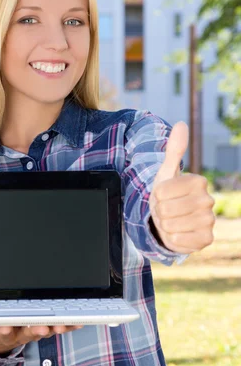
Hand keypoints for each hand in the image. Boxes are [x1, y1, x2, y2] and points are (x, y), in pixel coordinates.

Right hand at [0, 324, 82, 356]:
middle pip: (30, 331)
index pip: (5, 332)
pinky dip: (71, 323)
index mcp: (5, 332)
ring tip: (65, 324)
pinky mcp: (48, 326)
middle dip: (37, 330)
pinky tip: (80, 320)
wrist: (3, 338)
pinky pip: (61, 325)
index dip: (6, 330)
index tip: (6, 327)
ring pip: (49, 328)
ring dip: (58, 327)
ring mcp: (36, 330)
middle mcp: (23, 332)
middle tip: (43, 329)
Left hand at [149, 121, 214, 253]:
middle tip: (166, 209)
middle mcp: (208, 200)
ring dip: (165, 225)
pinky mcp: (206, 240)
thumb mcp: (166, 172)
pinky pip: (178, 241)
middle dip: (159, 211)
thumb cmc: (168, 194)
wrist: (173, 219)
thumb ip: (174, 150)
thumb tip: (181, 124)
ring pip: (170, 226)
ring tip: (171, 220)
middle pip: (165, 209)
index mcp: (199, 182)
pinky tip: (178, 232)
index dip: (156, 195)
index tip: (163, 195)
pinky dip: (172, 239)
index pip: (162, 191)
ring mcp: (209, 221)